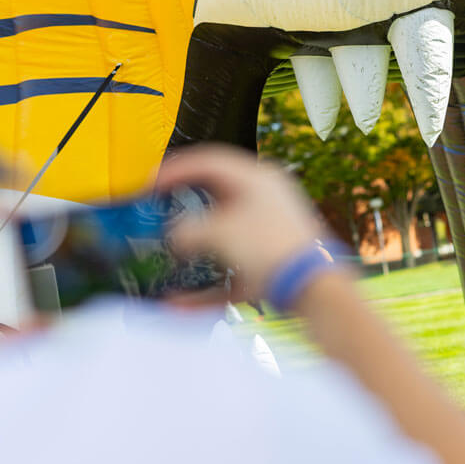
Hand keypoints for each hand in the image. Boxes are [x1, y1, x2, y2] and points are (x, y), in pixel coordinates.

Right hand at [155, 145, 325, 299]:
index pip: (210, 161)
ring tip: (171, 251)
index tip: (150, 183)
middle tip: (161, 208)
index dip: (175, 169)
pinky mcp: (274, 263)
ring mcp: (273, 231)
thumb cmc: (274, 250)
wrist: (314, 289)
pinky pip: (232, 270)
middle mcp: (268, 199)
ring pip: (224, 234)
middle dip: (184, 205)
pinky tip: (181, 302)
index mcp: (258, 178)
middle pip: (217, 196)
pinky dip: (208, 284)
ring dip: (196, 246)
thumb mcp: (218, 233)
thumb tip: (176, 238)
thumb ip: (188, 231)